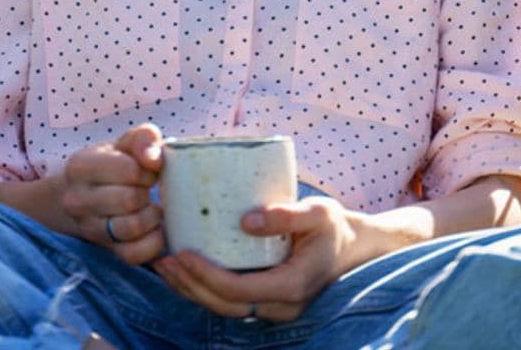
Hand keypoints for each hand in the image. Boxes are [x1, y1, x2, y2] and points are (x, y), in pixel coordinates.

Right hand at [53, 122, 165, 265]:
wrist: (88, 193)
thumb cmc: (115, 163)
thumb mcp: (126, 143)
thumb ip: (143, 138)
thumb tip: (153, 158)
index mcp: (80, 166)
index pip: (129, 170)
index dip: (148, 170)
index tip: (148, 171)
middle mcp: (77, 200)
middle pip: (129, 200)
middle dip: (148, 193)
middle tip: (149, 189)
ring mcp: (88, 228)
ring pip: (131, 228)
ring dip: (152, 217)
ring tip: (152, 208)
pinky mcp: (104, 250)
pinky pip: (134, 254)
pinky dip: (153, 243)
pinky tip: (154, 229)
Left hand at [152, 197, 368, 322]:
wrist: (356, 249)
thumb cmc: (336, 227)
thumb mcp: (319, 213)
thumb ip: (287, 215)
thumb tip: (246, 219)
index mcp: (292, 286)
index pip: (238, 290)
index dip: (206, 276)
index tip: (183, 253)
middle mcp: (282, 306)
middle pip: (224, 305)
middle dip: (190, 285)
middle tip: (164, 259)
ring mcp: (274, 308)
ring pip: (224, 308)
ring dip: (192, 290)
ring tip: (166, 264)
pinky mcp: (267, 300)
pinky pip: (231, 300)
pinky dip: (205, 287)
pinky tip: (187, 268)